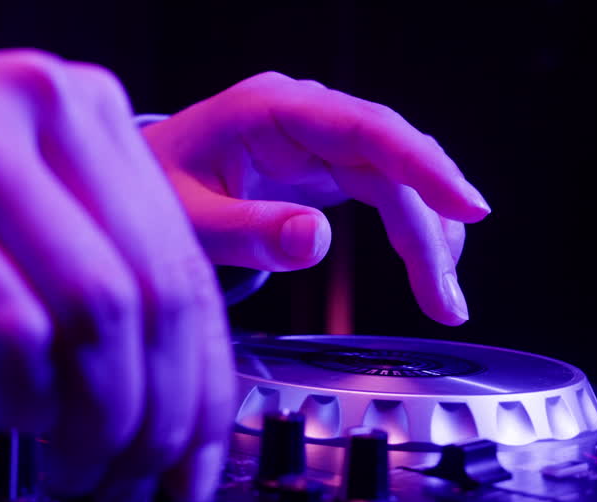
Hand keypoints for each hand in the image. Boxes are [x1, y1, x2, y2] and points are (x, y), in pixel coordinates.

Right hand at [0, 51, 233, 501]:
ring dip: (98, 419)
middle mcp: (42, 107)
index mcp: (84, 107)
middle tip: (136, 483)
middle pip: (154, 293)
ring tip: (77, 469)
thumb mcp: (0, 214)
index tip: (196, 459)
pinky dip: (24, 395)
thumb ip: (82, 277)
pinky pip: (4, 324)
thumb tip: (160, 402)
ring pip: (95, 310)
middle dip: (159, 416)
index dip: (204, 384)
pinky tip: (18, 423)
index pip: (185, 264)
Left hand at [142, 71, 490, 324]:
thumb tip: (316, 242)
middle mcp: (303, 115)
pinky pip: (381, 190)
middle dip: (429, 227)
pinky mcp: (320, 165)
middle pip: (393, 160)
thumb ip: (245, 232)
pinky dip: (406, 230)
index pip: (366, 128)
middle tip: (446, 297)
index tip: (467, 207)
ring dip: (427, 235)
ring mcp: (316, 138)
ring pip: (397, 178)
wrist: (129, 181)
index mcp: (270, 109)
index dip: (423, 167)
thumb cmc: (147, 189)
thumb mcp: (184, 219)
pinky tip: (425, 268)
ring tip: (443, 299)